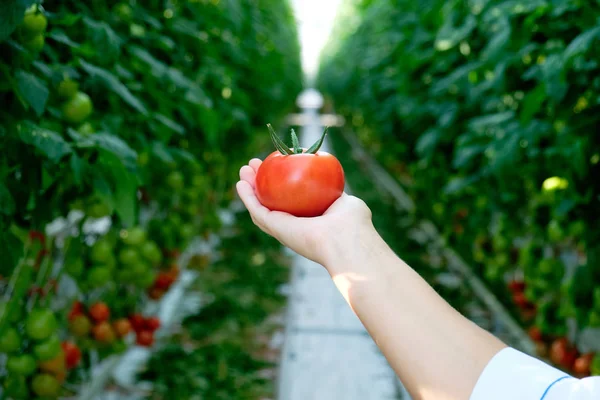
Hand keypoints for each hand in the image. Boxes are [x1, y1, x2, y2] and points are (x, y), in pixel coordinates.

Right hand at [236, 158, 373, 266]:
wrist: (346, 237)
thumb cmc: (352, 221)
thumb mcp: (346, 201)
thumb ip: (336, 193)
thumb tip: (332, 183)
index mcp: (311, 221)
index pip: (292, 200)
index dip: (281, 182)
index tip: (277, 164)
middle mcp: (295, 226)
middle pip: (272, 202)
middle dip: (261, 183)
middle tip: (254, 165)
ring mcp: (284, 228)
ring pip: (260, 206)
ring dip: (250, 188)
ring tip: (243, 170)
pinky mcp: (275, 228)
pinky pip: (257, 210)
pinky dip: (247, 197)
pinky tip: (240, 183)